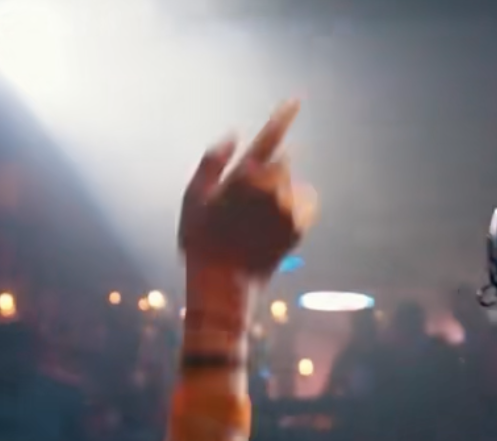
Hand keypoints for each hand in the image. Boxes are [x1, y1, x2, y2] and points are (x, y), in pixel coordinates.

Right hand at [179, 102, 316, 282]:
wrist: (226, 283)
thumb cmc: (201, 239)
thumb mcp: (193, 197)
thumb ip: (212, 162)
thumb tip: (233, 136)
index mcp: (244, 178)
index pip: (269, 139)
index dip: (282, 117)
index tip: (296, 100)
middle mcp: (272, 191)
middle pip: (280, 163)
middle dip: (266, 172)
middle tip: (245, 199)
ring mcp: (289, 209)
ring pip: (290, 183)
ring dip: (278, 189)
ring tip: (254, 216)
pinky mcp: (300, 227)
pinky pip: (303, 202)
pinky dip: (292, 203)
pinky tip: (272, 220)